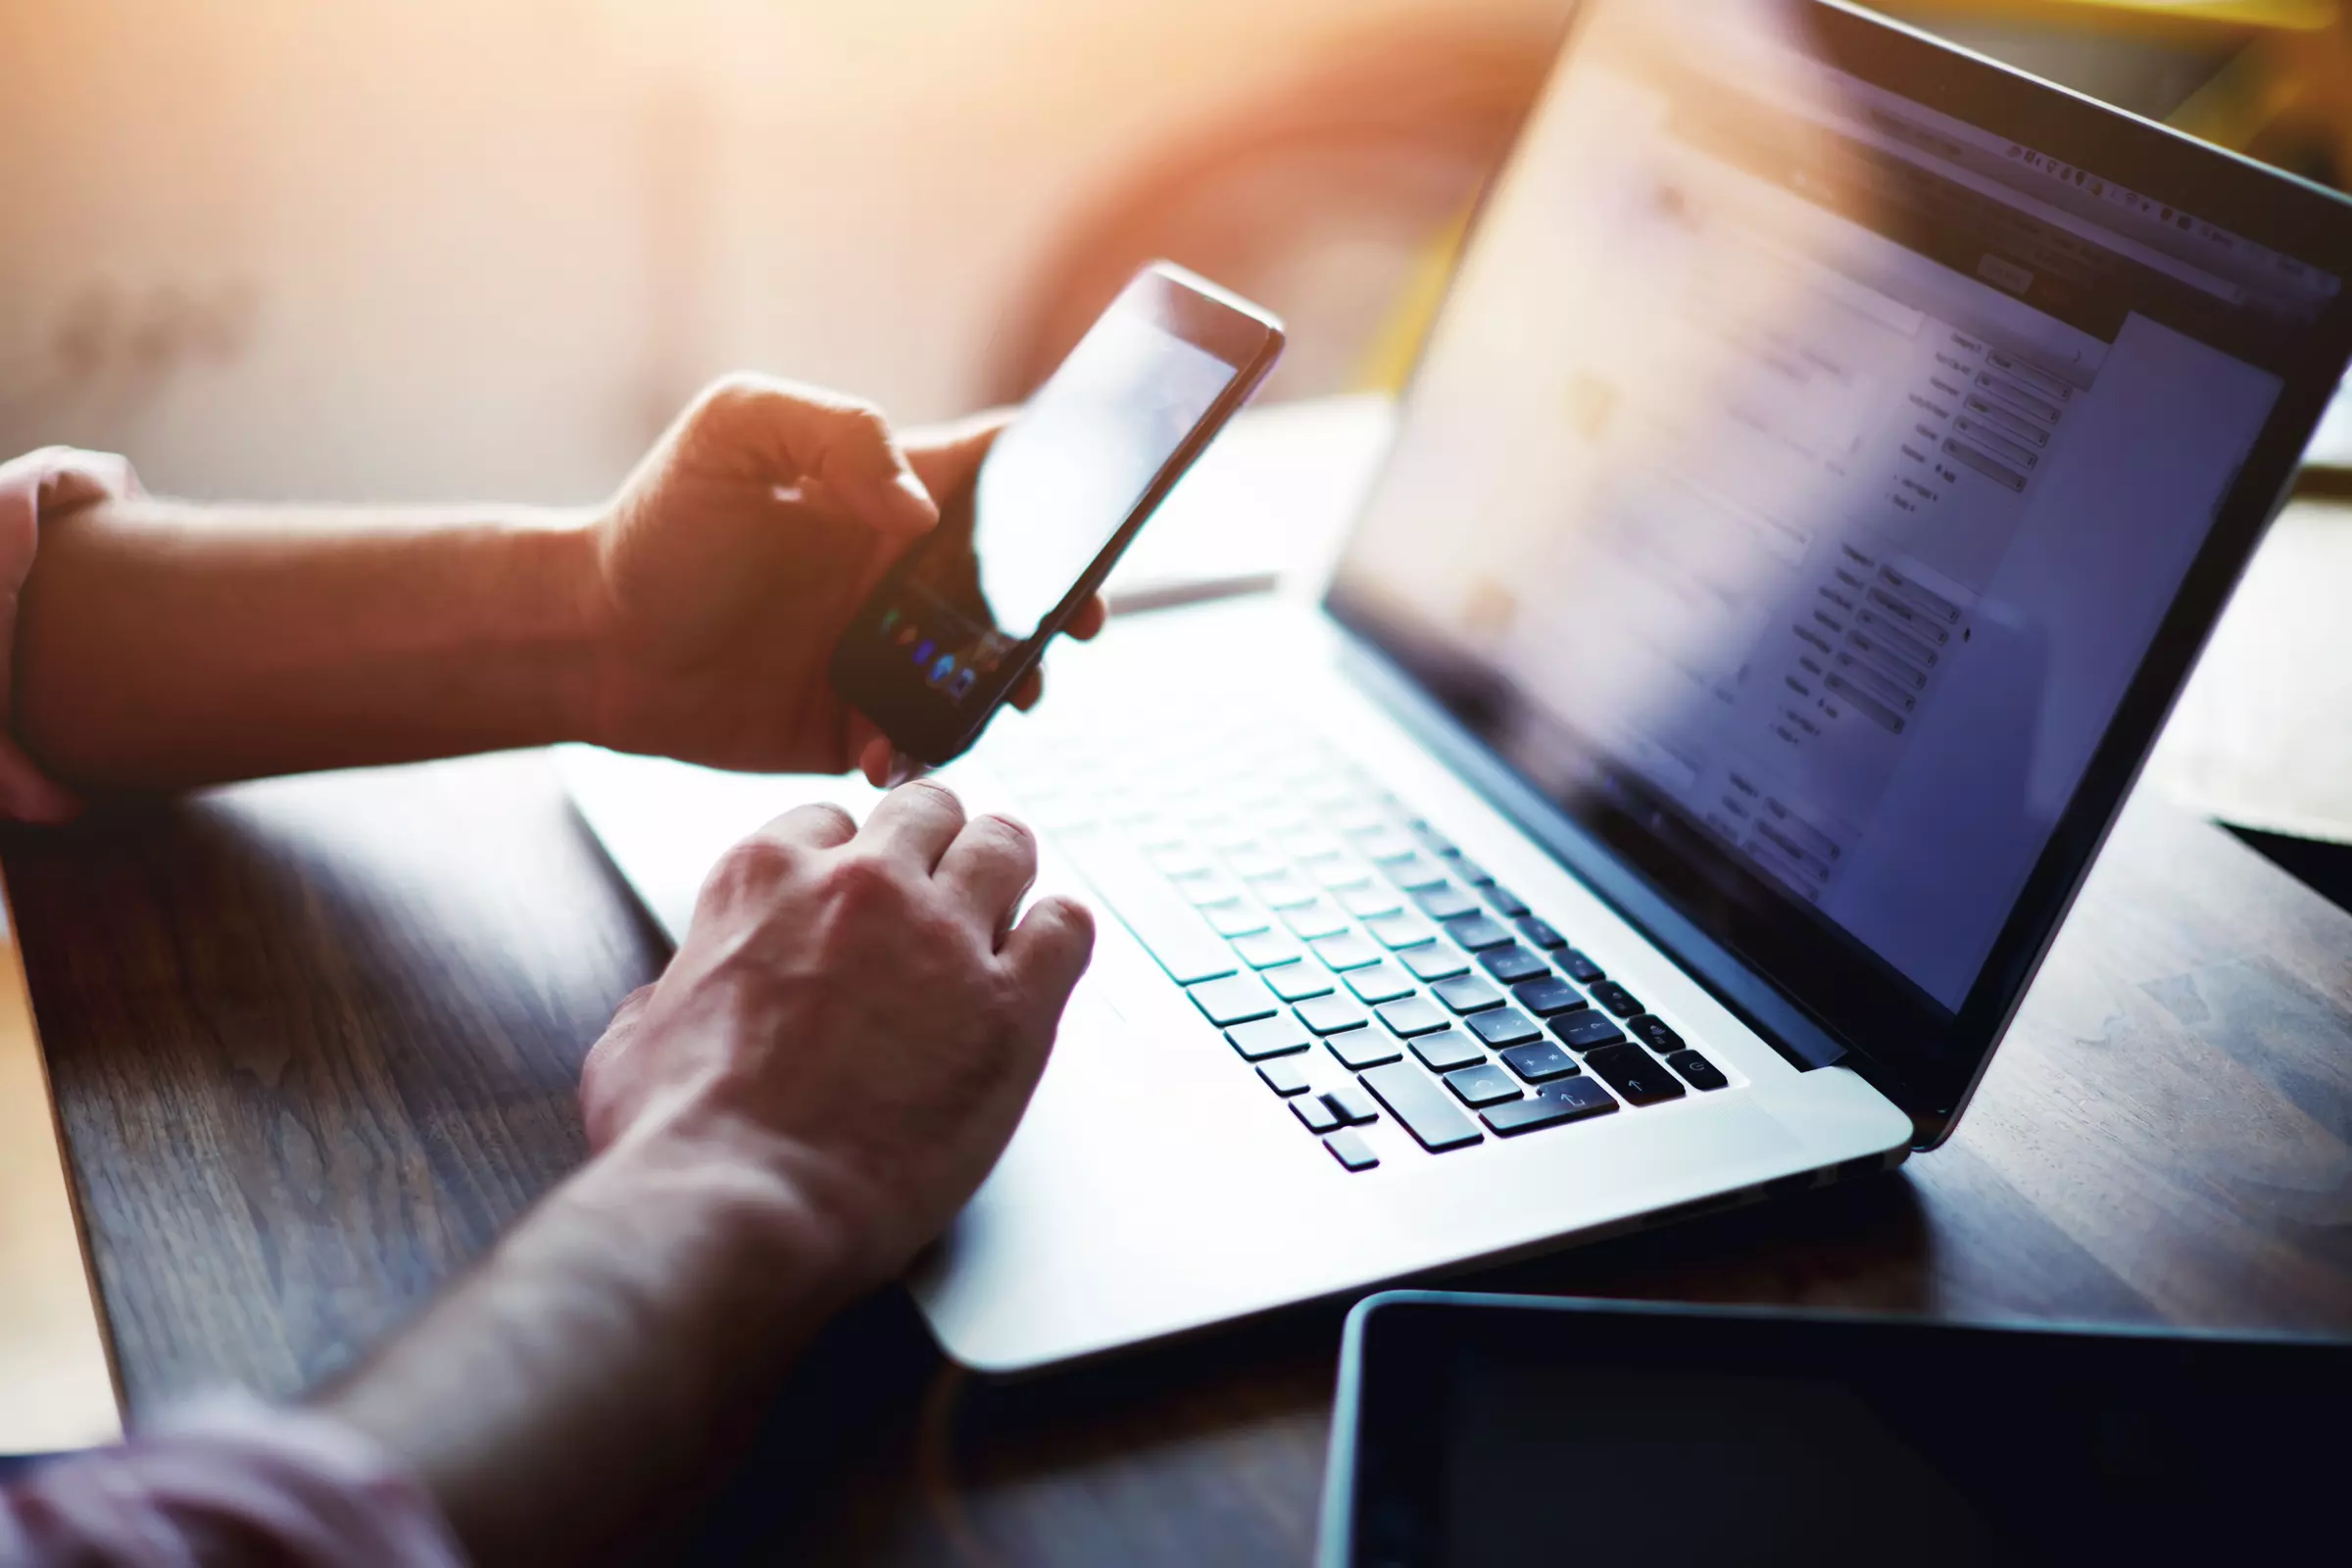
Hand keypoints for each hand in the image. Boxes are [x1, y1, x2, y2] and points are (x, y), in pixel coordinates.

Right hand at [577, 780, 1094, 1293]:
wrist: (742, 1206)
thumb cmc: (682, 1139)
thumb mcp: (633, 1040)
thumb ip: (667, 997)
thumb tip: (669, 1004)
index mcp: (765, 878)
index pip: (830, 820)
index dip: (850, 858)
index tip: (860, 892)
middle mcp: (863, 885)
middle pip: (929, 810)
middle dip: (936, 843)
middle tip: (942, 886)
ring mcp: (944, 938)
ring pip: (1006, 845)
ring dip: (1005, 872)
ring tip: (1005, 906)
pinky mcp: (1012, 1005)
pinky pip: (1068, 928)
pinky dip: (1059, 936)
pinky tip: (1044, 961)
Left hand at [581, 376, 1107, 783]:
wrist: (590, 641)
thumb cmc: (660, 524)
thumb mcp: (735, 430)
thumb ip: (839, 435)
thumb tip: (923, 512)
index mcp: (894, 492)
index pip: (1005, 470)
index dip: (1068, 478)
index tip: (1106, 502)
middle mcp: (906, 574)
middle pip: (1025, 581)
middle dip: (1069, 600)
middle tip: (1078, 622)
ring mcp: (891, 653)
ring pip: (993, 670)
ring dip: (1017, 683)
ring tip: (1010, 693)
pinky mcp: (862, 723)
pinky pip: (928, 740)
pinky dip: (932, 747)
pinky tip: (893, 744)